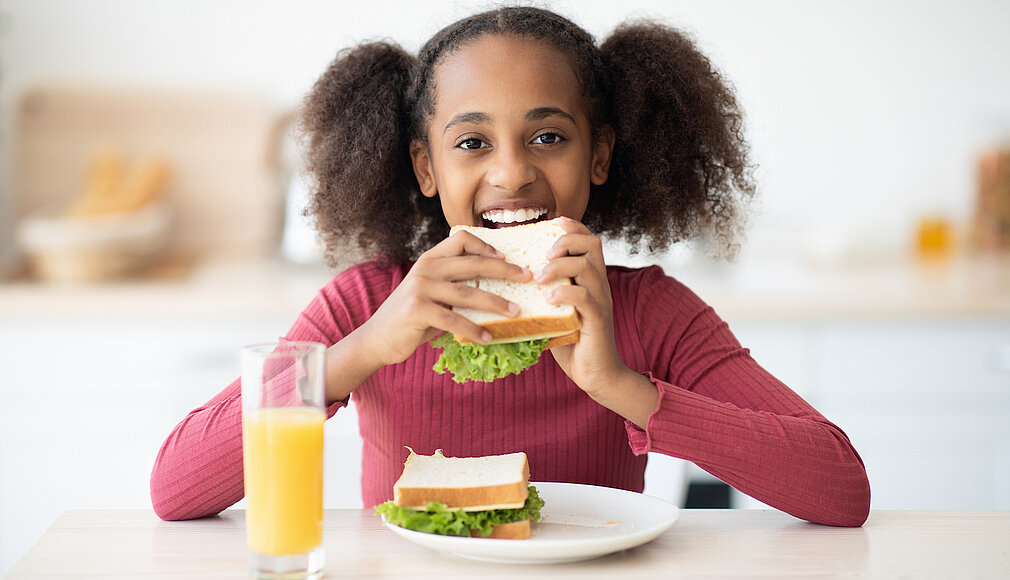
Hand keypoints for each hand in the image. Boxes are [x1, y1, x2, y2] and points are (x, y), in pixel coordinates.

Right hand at [355, 231, 532, 367]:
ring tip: (517, 312)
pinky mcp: (417, 311)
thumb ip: (454, 286)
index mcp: (430, 260)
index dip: (486, 246)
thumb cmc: (412, 318)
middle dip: (504, 270)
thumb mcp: (432, 294)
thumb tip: (495, 288)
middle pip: (472, 264)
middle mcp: (425, 269)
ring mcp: (420, 289)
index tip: (507, 258)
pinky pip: (453, 320)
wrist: (377, 339)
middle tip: (527, 278)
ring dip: (496, 303)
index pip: (461, 239)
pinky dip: (474, 330)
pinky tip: (488, 338)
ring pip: (468, 293)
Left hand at [534, 217, 628, 394]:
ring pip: (587, 267)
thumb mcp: (554, 311)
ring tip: (539, 278)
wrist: (596, 374)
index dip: (571, 226)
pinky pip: (585, 297)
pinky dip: (564, 293)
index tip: (551, 224)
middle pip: (592, 243)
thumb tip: (507, 279)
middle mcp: (599, 285)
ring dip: (559, 266)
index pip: (587, 239)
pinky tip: (549, 299)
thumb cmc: (570, 343)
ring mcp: (601, 301)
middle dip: (566, 240)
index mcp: (590, 279)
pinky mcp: (598, 320)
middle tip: (543, 255)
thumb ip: (542, 293)